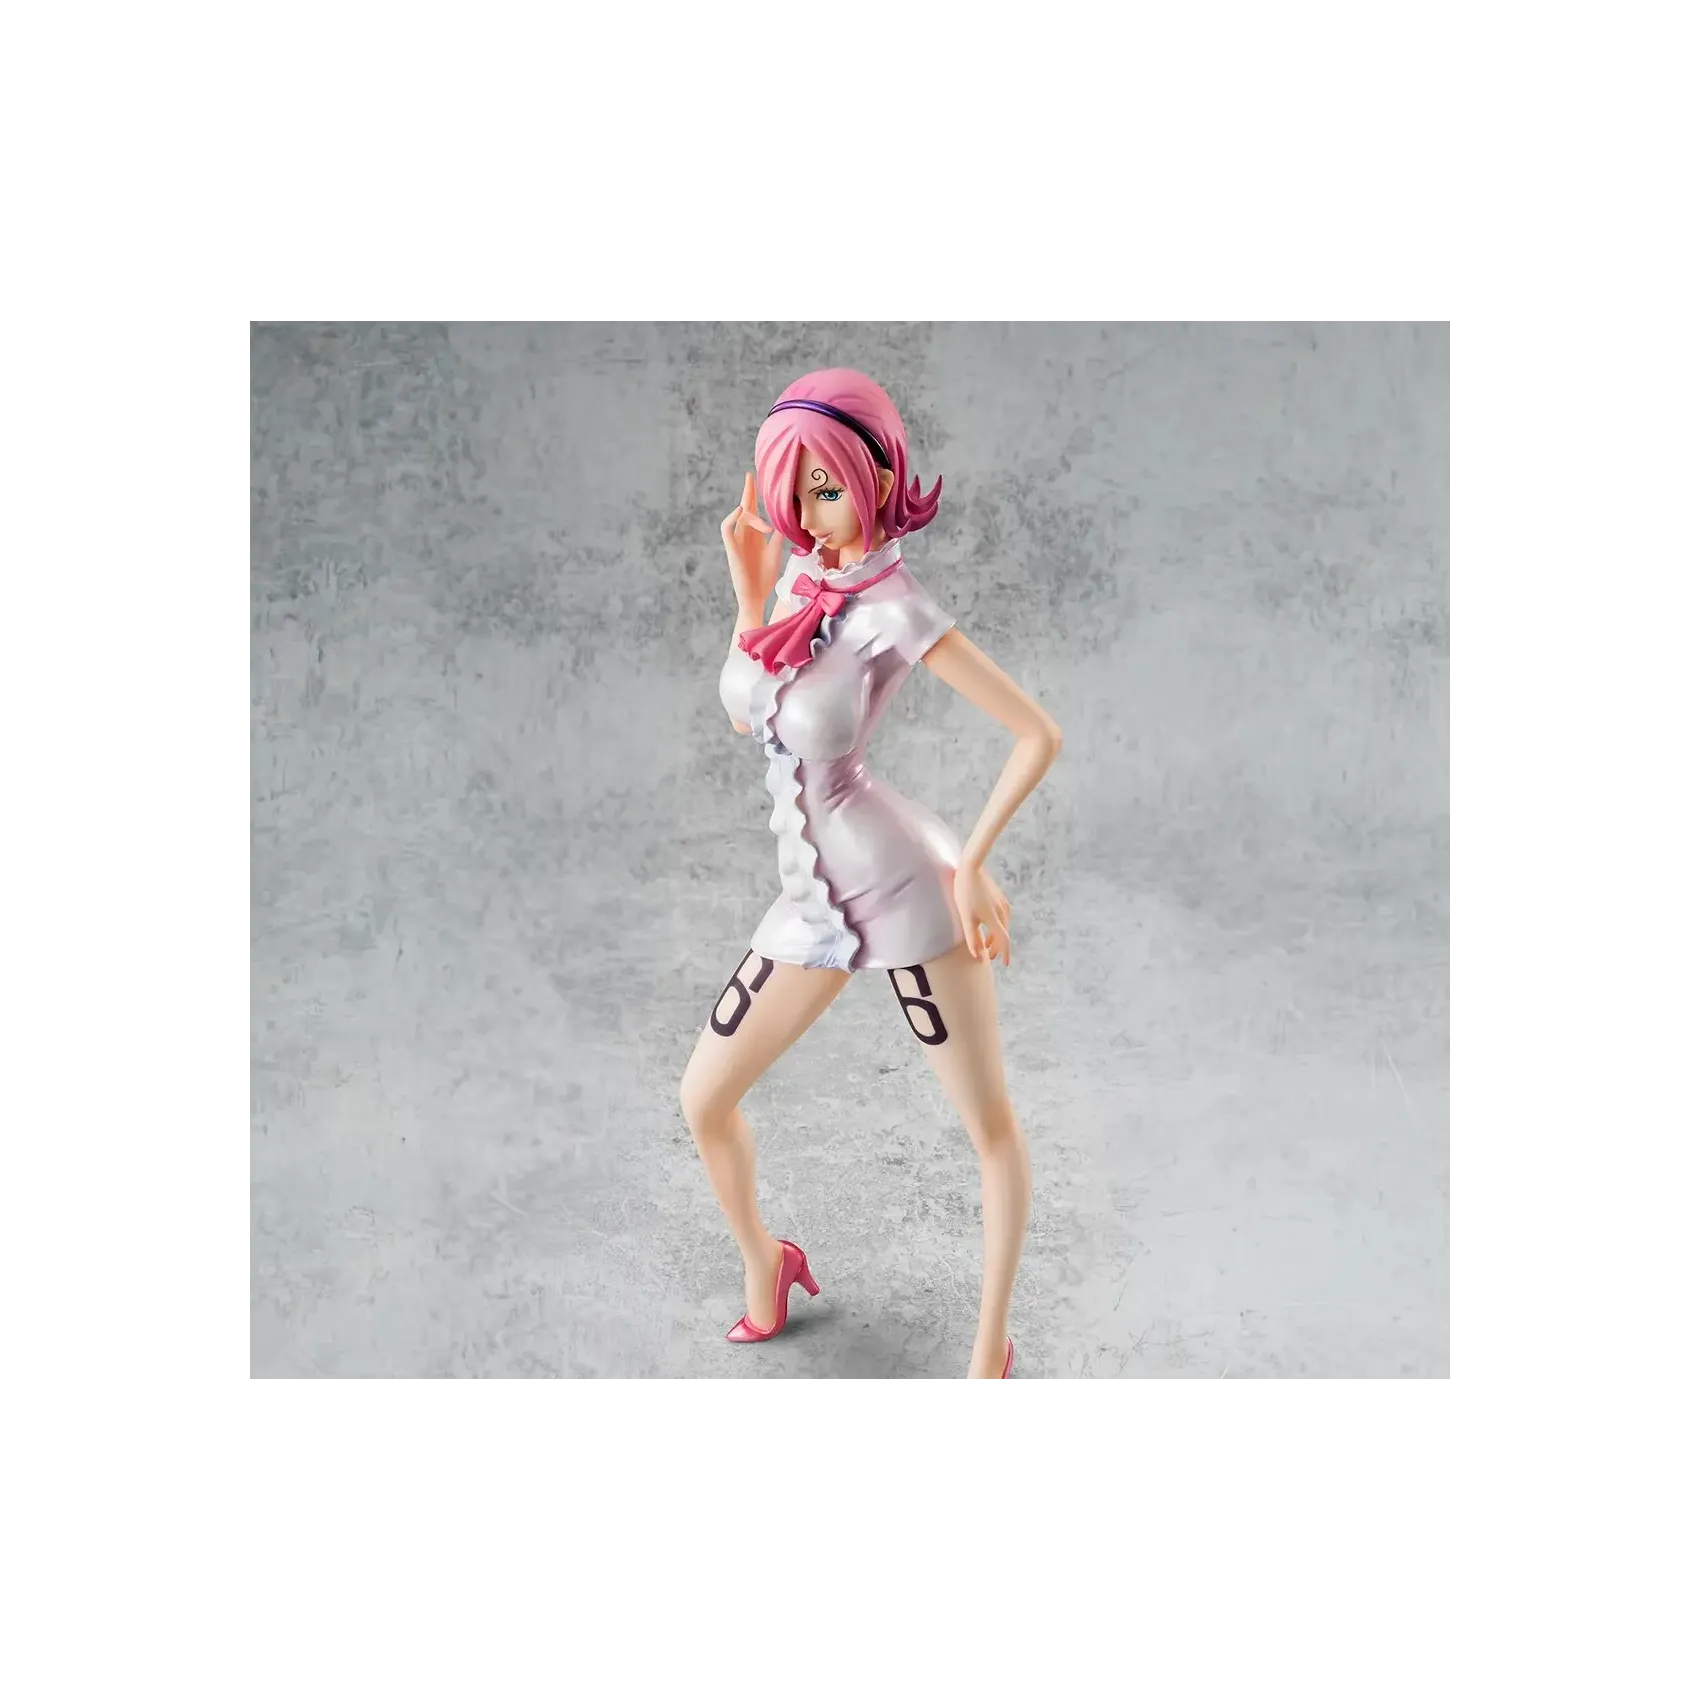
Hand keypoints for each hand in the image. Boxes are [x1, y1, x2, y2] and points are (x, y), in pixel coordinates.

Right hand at [721, 471, 776, 609]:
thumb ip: (777, 536)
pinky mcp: (732, 550)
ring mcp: (737, 542)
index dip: (753, 494)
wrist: (756, 596)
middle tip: (750, 476)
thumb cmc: (764, 577)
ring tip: (766, 525)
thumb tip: (784, 521)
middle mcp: (744, 535)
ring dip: (751, 515)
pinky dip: (731, 518)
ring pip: (738, 517)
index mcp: (754, 535)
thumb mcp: (775, 552)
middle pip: (744, 508)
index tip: (755, 479)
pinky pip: (726, 529)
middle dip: (747, 492)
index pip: (752, 510)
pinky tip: (741, 511)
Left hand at [954, 862, 1012, 965]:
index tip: (1006, 964)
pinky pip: (1002, 916)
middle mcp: (1002, 913)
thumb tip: (978, 955)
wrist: (971, 867)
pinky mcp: (999, 897)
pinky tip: (988, 923)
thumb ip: (972, 938)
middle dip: (997, 946)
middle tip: (989, 955)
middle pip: (1003, 934)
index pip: (1004, 941)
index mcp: (995, 919)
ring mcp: (1002, 904)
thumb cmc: (965, 893)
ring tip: (986, 941)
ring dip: (996, 936)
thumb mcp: (966, 918)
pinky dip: (997, 925)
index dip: (1005, 954)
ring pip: (1003, 925)